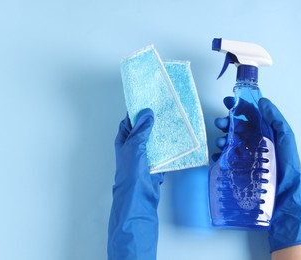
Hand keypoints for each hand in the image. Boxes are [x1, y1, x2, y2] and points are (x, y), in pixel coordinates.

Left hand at [108, 109, 163, 259]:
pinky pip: (163, 153)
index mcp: (124, 141)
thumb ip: (142, 129)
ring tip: (172, 121)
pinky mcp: (155, 164)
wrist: (138, 195)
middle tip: (163, 109)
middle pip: (143, 130)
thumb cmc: (131, 171)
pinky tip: (176, 140)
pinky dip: (168, 147)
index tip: (148, 101)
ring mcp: (145, 156)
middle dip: (152, 121)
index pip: (129, 122)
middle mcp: (133, 147)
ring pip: (154, 141)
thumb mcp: (135, 145)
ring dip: (162, 134)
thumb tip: (147, 113)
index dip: (137, 112)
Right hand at [213, 97, 300, 251]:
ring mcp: (246, 156)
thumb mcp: (286, 139)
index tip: (227, 102)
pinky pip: (226, 159)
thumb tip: (262, 101)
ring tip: (220, 142)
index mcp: (265, 133)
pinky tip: (217, 156)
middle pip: (236, 128)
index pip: (250, 116)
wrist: (284, 196)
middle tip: (219, 123)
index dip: (238, 107)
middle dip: (225, 122)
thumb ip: (275, 119)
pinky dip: (219, 155)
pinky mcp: (240, 170)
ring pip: (229, 142)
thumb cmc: (288, 166)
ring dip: (221, 138)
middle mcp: (255, 143)